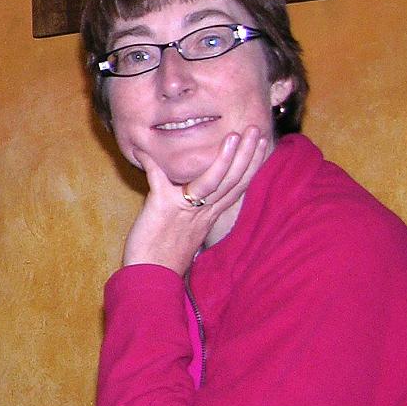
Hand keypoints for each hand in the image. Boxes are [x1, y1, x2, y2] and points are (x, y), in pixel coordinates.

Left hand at [121, 128, 269, 274]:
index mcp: (210, 215)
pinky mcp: (163, 208)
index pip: (238, 186)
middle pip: (233, 180)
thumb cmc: (166, 253)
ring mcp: (185, 210)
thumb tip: (190, 189)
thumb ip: (194, 208)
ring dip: (224, 159)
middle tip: (257, 129)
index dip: (252, 164)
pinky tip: (145, 150)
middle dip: (247, 154)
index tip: (261, 142)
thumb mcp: (188, 228)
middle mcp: (203, 212)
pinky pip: (159, 181)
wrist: (150, 276)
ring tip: (234, 137)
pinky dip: (152, 164)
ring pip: (212, 182)